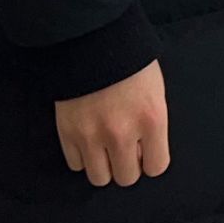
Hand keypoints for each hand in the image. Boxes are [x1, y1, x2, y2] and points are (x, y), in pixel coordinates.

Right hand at [56, 60, 168, 187]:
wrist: (93, 43)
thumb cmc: (131, 63)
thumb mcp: (155, 90)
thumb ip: (152, 123)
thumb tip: (144, 150)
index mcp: (152, 119)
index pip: (156, 166)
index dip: (151, 160)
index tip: (146, 151)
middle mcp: (122, 133)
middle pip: (126, 178)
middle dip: (128, 165)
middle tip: (125, 148)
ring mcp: (92, 136)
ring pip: (100, 178)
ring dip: (104, 166)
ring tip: (105, 147)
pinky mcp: (67, 134)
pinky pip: (76, 165)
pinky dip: (83, 157)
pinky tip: (88, 140)